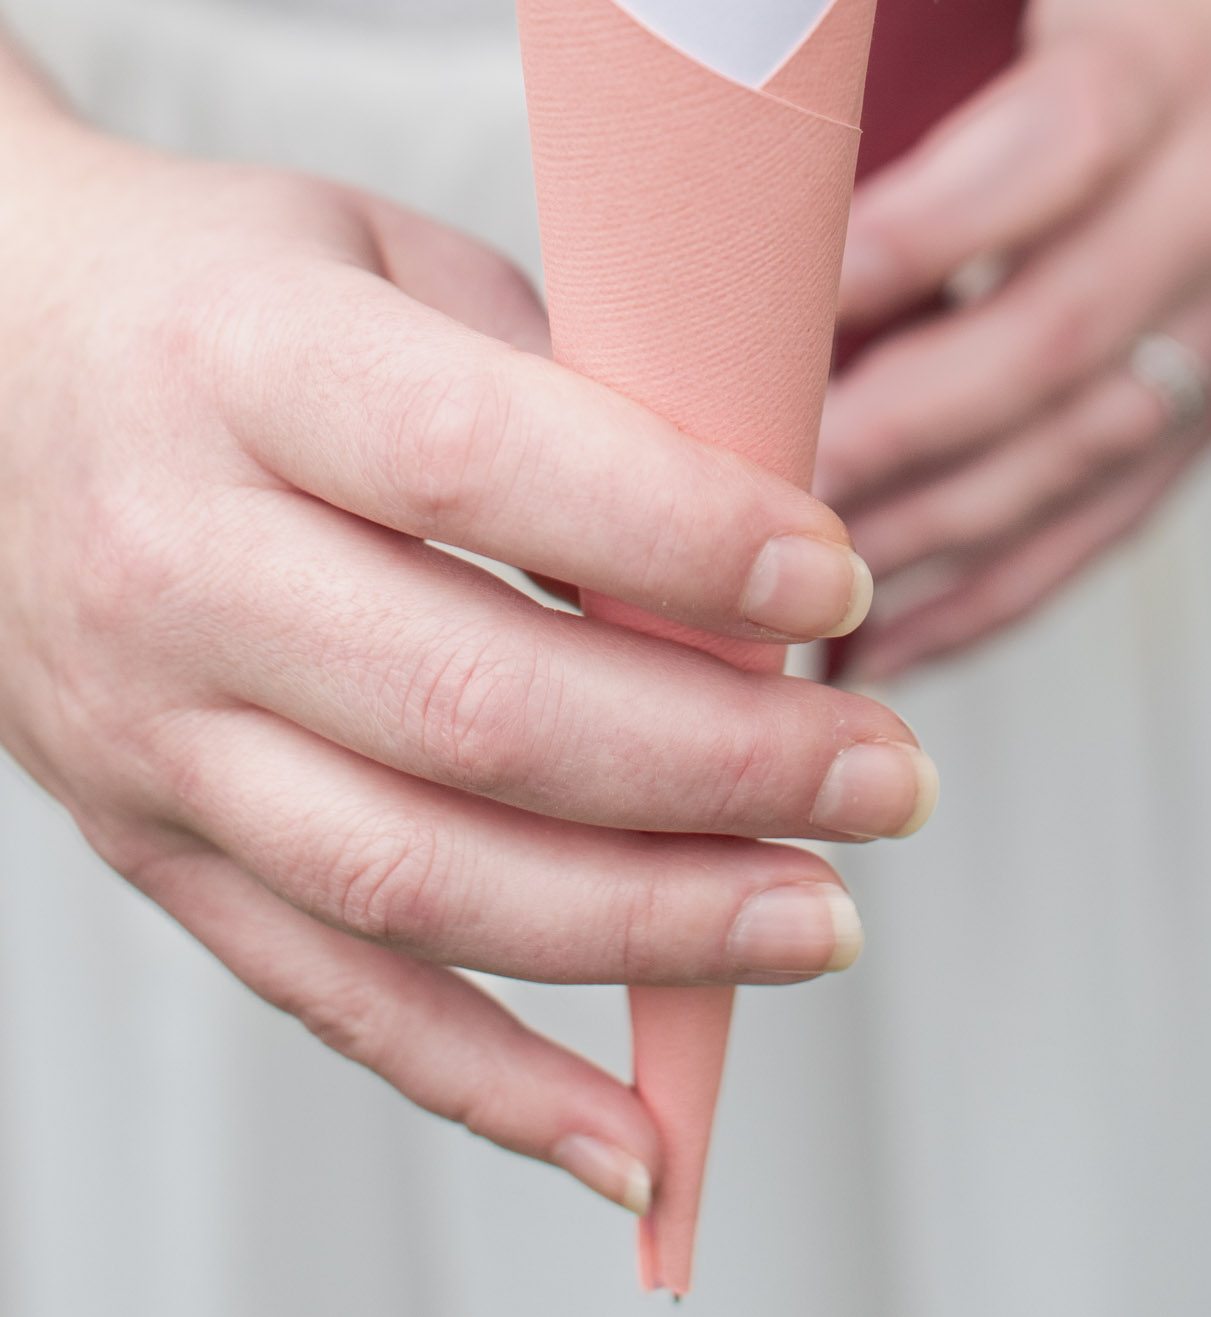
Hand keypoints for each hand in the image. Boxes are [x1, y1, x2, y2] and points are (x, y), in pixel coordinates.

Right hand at [0, 98, 936, 1222]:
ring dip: (647, 927)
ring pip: (414, 880)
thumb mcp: (390, 257)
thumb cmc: (223, 291)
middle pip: (468, 706)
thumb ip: (562, 384)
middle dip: (719, 766)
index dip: (676, 537)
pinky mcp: (145, 841)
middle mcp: (174, 559)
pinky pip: (327, 992)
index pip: (473, 463)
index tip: (839, 582)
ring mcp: (147, 725)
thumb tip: (765, 548)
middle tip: (885, 776)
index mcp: (242, 365)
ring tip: (819, 918)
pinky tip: (638, 1134)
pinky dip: (492, 1083)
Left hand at [816, 0, 1210, 679]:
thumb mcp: (982, 29)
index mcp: (1139, 84)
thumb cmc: (1041, 63)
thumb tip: (692, 212)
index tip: (780, 309)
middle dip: (895, 425)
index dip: (909, 243)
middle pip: (1047, 340)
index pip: (1033, 165)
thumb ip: (878, 110)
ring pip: (1067, 458)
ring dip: (921, 530)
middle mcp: (1201, 212)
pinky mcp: (1206, 433)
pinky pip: (1089, 537)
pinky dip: (977, 600)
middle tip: (762, 485)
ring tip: (791, 585)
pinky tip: (876, 642)